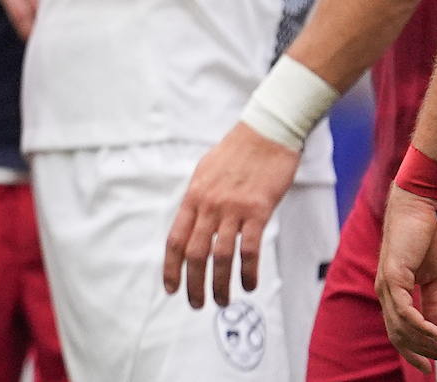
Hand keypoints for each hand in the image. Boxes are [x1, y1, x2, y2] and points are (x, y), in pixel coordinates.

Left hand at [161, 122, 301, 307]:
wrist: (265, 134)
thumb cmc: (237, 152)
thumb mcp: (205, 172)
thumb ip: (199, 199)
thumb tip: (193, 222)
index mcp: (193, 197)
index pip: (175, 238)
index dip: (171, 266)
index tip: (171, 287)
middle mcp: (208, 205)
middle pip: (194, 253)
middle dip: (193, 283)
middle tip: (196, 303)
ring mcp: (232, 209)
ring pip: (220, 256)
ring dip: (221, 283)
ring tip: (223, 301)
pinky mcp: (258, 211)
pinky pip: (250, 248)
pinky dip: (248, 271)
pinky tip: (249, 285)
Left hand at [380, 184, 436, 368]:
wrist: (416, 211)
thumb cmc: (422, 240)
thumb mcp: (431, 278)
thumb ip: (432, 302)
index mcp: (392, 294)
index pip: (397, 332)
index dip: (411, 352)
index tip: (429, 368)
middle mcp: (384, 292)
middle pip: (399, 334)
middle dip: (424, 352)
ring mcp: (386, 285)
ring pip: (402, 326)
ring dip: (426, 342)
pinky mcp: (393, 276)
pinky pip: (405, 310)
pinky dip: (420, 326)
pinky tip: (436, 334)